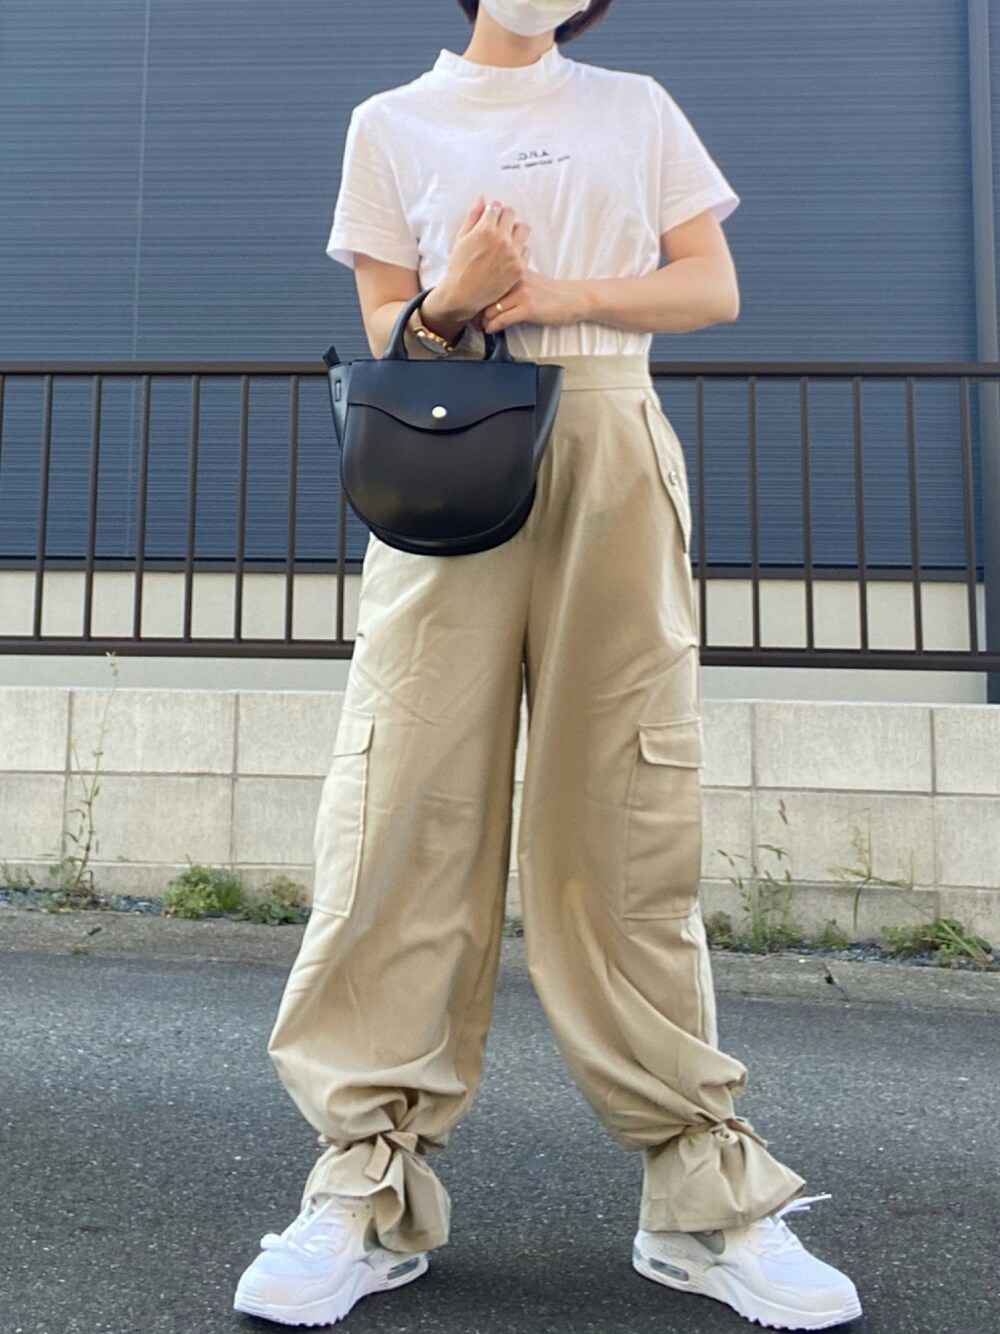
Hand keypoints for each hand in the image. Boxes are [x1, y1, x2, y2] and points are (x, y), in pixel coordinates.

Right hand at [437, 196, 530, 324]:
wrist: (463, 295)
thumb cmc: (458, 266)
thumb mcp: (461, 238)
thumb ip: (473, 217)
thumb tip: (483, 199)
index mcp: (485, 230)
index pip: (496, 206)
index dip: (492, 210)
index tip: (490, 216)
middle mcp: (501, 240)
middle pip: (511, 213)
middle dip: (504, 217)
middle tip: (498, 226)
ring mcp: (512, 254)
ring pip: (523, 229)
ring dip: (515, 230)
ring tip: (506, 239)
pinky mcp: (519, 268)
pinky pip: (526, 249)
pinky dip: (519, 249)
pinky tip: (509, 255)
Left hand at [479, 271, 591, 333]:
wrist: (573, 299)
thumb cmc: (551, 294)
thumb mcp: (528, 281)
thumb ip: (510, 283)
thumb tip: (490, 292)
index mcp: (513, 269)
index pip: (486, 281)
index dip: (475, 297)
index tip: (470, 307)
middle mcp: (515, 278)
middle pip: (484, 295)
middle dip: (475, 311)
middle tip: (472, 321)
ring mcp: (522, 293)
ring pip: (490, 308)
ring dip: (482, 321)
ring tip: (480, 327)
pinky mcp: (528, 307)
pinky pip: (502, 319)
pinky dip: (493, 327)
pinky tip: (491, 330)